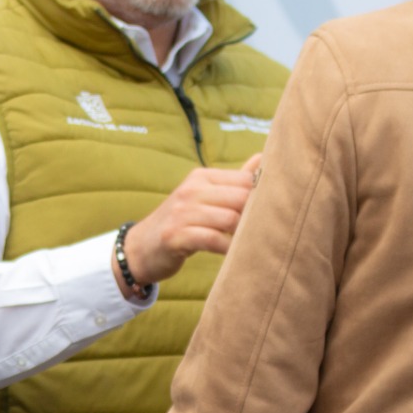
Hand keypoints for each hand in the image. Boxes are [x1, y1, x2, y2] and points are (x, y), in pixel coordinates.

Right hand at [118, 157, 263, 294]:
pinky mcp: (175, 236)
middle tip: (266, 231)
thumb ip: (233, 180)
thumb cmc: (181, 223)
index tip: (273, 212)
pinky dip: (228, 249)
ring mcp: (181, 213)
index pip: (245, 180)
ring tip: (250, 243)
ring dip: (244, 234)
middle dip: (256, 215)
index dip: (263, 197)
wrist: (140, 248)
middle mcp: (190, 190)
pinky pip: (213, 240)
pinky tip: (233, 255)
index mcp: (201, 177)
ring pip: (229, 219)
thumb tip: (262, 157)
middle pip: (241, 198)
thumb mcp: (203, 196)